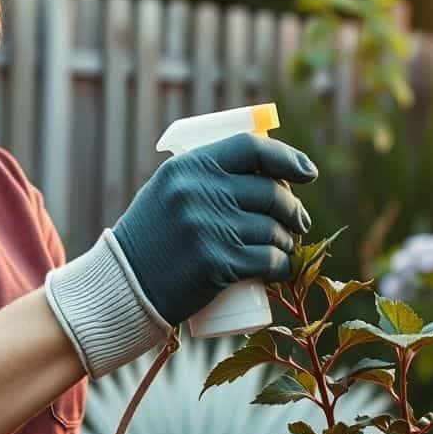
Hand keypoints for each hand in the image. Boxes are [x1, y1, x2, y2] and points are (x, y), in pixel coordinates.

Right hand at [111, 133, 317, 325]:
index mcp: (188, 167)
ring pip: (273, 229)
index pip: (251, 148)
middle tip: (298, 222)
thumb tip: (261, 169)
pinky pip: (268, 260)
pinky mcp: (217, 263)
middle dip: (293, 209)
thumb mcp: (166, 192)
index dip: (287, 158)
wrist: (124, 285)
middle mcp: (199, 191)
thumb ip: (202, 176)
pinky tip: (282, 268)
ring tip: (284, 247)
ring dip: (288, 241)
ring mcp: (209, 227)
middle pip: (270, 192)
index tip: (307, 172)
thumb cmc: (151, 238)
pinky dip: (282, 266)